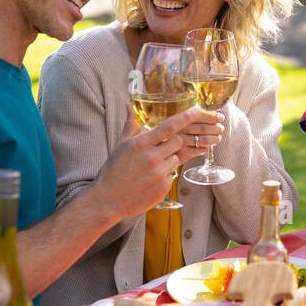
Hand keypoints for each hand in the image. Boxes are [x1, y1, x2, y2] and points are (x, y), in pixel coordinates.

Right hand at [96, 107, 211, 216]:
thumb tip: (130, 106)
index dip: (185, 117)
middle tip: (159, 150)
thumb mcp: (121, 145)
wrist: (109, 199)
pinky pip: (173, 175)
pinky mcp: (165, 186)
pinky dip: (165, 175)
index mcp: (141, 144)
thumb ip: (131, 125)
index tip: (197, 110)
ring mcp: (160, 173)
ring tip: (150, 168)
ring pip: (176, 158)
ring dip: (168, 160)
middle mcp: (152, 157)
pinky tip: (150, 180)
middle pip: (178, 141)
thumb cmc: (114, 170)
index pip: (169, 126)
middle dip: (172, 143)